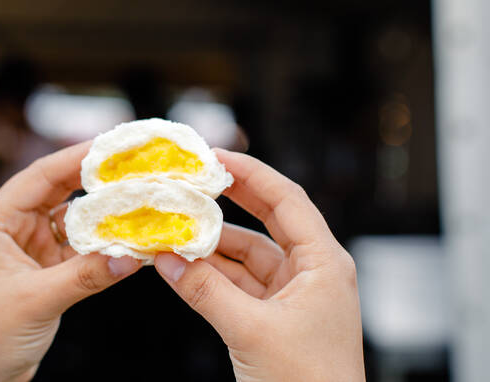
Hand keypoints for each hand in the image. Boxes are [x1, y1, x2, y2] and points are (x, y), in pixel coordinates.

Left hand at [0, 142, 140, 381]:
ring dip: (106, 214)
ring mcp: (32, 247)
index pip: (41, 175)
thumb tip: (132, 256)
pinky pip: (82, 247)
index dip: (78, 156)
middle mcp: (13, 226)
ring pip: (76, 219)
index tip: (114, 145)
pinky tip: (131, 239)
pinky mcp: (47, 268)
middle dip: (99, 179)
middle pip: (61, 189)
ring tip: (141, 200)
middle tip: (137, 166)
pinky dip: (105, 243)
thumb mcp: (35, 301)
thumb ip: (85, 276)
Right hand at [154, 149, 364, 381]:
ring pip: (247, 255)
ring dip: (212, 244)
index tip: (215, 156)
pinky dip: (212, 275)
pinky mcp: (275, 317)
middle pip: (268, 219)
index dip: (251, 173)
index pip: (287, 199)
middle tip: (194, 178)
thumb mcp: (252, 332)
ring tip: (176, 226)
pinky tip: (182, 265)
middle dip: (230, 199)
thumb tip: (165, 258)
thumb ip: (205, 292)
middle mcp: (311, 271)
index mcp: (324, 262)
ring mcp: (292, 294)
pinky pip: (239, 284)